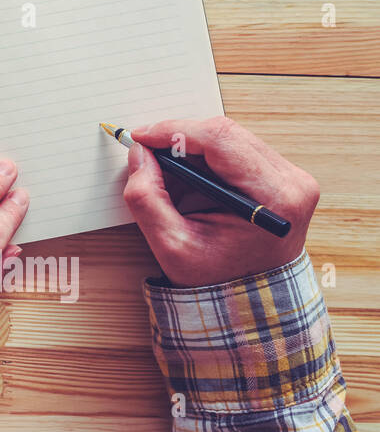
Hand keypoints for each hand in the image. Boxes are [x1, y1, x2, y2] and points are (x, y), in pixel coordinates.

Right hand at [123, 116, 316, 287]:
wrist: (254, 299)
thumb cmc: (218, 278)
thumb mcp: (172, 246)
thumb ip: (147, 199)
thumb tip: (139, 155)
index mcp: (272, 199)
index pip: (220, 140)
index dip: (174, 131)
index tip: (140, 138)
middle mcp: (291, 182)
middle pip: (226, 133)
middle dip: (179, 137)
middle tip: (147, 153)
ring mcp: (292, 177)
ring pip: (231, 136)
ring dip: (192, 145)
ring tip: (168, 171)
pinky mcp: (284, 177)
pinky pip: (238, 148)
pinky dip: (207, 154)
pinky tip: (190, 175)